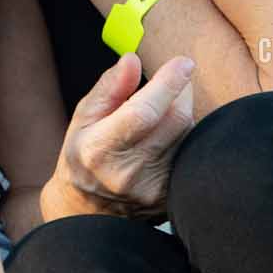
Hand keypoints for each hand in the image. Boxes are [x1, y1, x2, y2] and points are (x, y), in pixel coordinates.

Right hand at [41, 53, 197, 222]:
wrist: (86, 212)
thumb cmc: (83, 155)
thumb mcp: (83, 117)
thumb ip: (109, 88)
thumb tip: (133, 60)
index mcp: (100, 149)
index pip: (143, 112)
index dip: (167, 84)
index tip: (183, 62)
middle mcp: (129, 173)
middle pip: (176, 120)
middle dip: (181, 91)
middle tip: (171, 80)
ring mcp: (152, 190)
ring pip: (188, 136)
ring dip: (181, 114)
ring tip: (159, 114)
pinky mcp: (169, 198)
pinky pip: (189, 154)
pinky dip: (184, 137)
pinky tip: (165, 138)